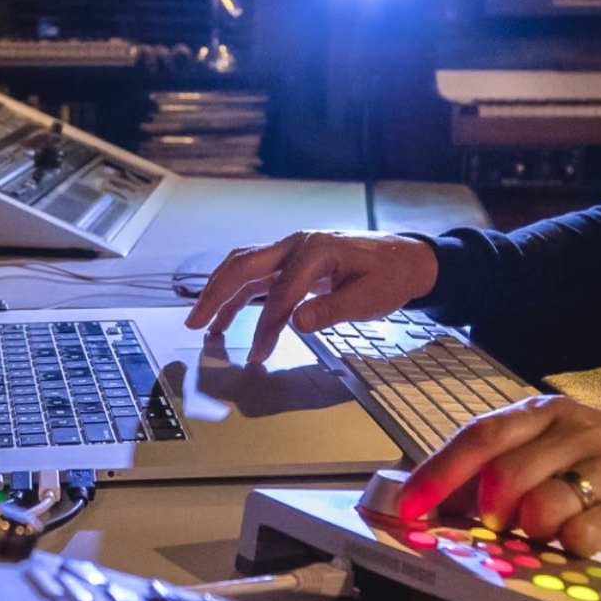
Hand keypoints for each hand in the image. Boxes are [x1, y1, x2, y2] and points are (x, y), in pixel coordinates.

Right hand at [181, 232, 442, 368]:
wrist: (406, 259)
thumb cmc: (390, 276)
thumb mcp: (368, 297)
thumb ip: (332, 310)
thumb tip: (296, 322)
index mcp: (316, 250)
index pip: (281, 292)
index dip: (267, 326)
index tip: (258, 355)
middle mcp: (296, 244)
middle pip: (244, 266)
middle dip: (216, 294)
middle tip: (194, 323)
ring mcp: (292, 251)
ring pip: (244, 267)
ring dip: (219, 293)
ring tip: (202, 324)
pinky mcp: (292, 263)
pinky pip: (257, 276)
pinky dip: (237, 295)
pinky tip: (226, 318)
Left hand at [402, 396, 600, 558]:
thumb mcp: (561, 448)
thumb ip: (507, 466)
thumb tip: (439, 502)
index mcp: (546, 413)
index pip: (479, 437)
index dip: (438, 475)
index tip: (408, 508)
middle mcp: (574, 430)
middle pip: (503, 475)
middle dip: (487, 513)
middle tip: (498, 529)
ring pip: (540, 505)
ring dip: (527, 533)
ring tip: (543, 534)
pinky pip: (582, 535)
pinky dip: (568, 548)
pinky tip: (578, 544)